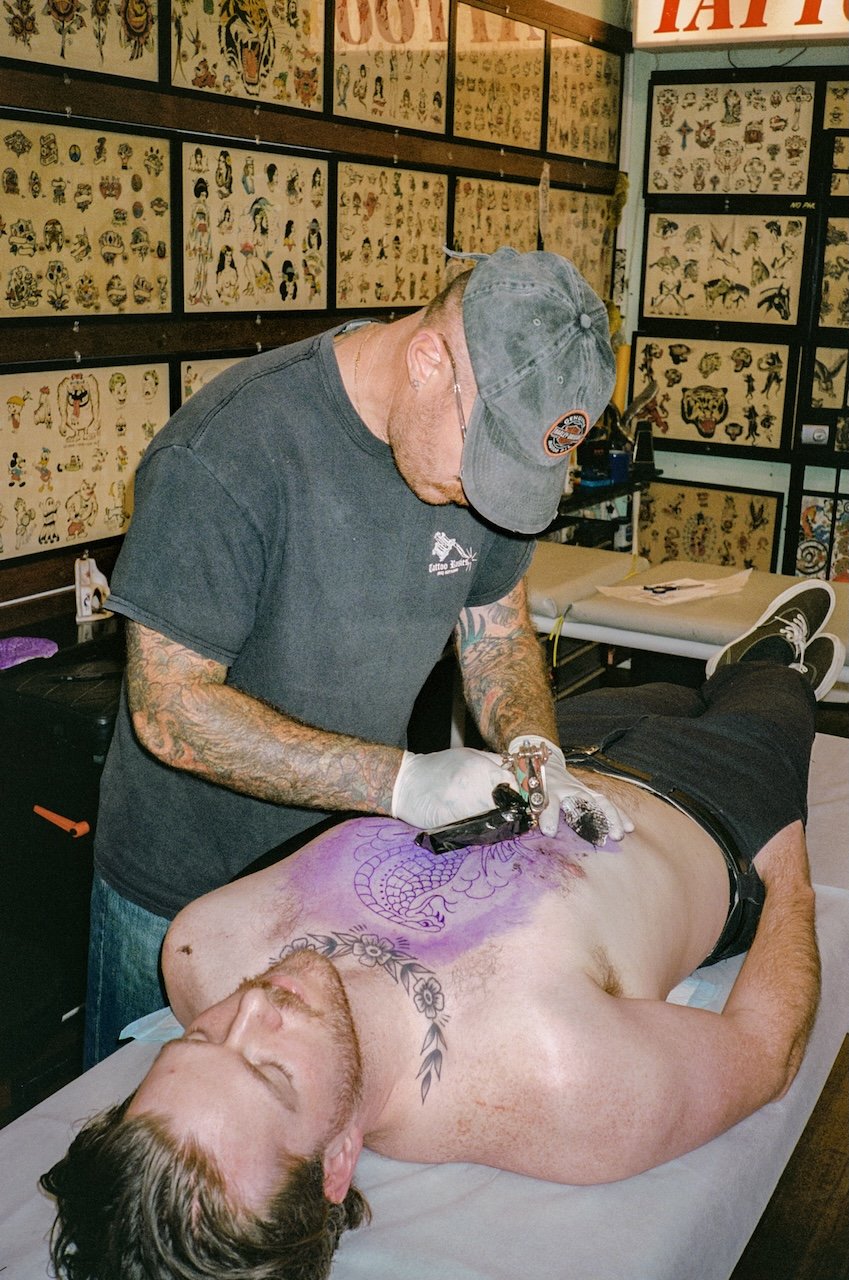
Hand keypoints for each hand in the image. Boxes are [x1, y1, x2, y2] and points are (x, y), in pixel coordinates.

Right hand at [391, 747, 515, 829]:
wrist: (407, 783)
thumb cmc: (437, 769)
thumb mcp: (466, 755)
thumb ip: (491, 763)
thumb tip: (512, 774)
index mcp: (482, 767)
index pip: (512, 784)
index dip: (513, 793)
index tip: (511, 799)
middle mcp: (479, 784)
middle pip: (506, 802)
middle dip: (505, 807)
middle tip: (499, 811)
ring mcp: (469, 803)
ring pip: (496, 817)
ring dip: (496, 820)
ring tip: (487, 819)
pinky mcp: (459, 820)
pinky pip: (480, 829)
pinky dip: (481, 829)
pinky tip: (475, 825)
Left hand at [508, 735, 632, 841]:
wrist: (540, 758)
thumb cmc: (527, 777)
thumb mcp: (516, 784)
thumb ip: (509, 792)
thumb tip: (496, 803)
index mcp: (544, 787)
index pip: (546, 800)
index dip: (547, 814)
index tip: (547, 831)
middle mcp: (565, 787)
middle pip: (581, 800)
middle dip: (593, 818)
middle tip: (603, 836)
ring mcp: (579, 789)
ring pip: (599, 800)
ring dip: (612, 817)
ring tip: (622, 833)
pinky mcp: (587, 792)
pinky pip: (605, 802)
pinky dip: (618, 814)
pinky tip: (630, 827)